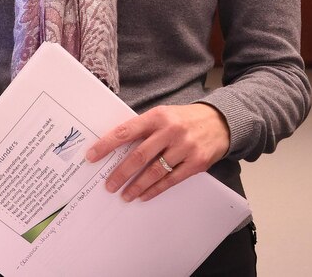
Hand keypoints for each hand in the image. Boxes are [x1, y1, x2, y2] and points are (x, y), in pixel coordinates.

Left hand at [85, 103, 229, 201]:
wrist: (219, 121)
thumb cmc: (183, 119)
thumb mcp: (163, 114)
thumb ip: (144, 128)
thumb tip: (116, 146)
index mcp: (157, 116)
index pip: (126, 131)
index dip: (107, 145)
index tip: (91, 156)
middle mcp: (170, 131)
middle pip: (139, 155)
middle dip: (121, 172)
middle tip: (109, 185)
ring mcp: (184, 147)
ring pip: (155, 171)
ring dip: (137, 185)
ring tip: (125, 195)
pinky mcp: (196, 163)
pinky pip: (171, 180)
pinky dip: (155, 190)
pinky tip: (144, 195)